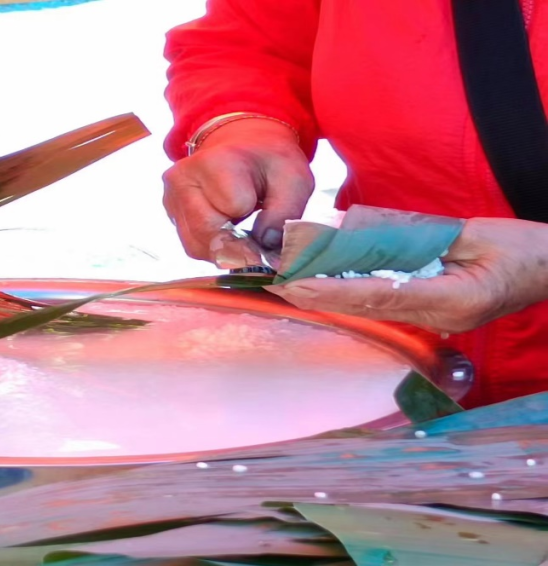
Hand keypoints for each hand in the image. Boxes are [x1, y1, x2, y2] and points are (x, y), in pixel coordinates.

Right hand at [163, 119, 312, 267]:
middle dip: (239, 244)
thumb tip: (265, 247)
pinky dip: (213, 247)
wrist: (241, 146)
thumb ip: (285, 214)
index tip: (266, 209)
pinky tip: (227, 233)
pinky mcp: (169, 212)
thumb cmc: (268, 162)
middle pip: (208, 232)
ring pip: (196, 246)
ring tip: (243, 233)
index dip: (256, 216)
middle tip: (259, 242)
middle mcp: (182, 178)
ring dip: (225, 249)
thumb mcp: (293, 179)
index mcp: (214, 161)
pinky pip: (191, 245)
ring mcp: (170, 196)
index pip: (235, 207)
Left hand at [266, 218, 547, 333]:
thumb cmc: (525, 251)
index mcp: (452, 298)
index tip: (299, 285)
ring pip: (371, 308)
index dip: (335, 290)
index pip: (380, 294)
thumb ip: (420, 233)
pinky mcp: (433, 312)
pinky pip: (385, 302)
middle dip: (320, 297)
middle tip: (277, 285)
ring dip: (330, 296)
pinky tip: (325, 285)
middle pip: (367, 307)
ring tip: (289, 284)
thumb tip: (365, 228)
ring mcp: (437, 319)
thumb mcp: (476, 233)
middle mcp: (439, 316)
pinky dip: (352, 292)